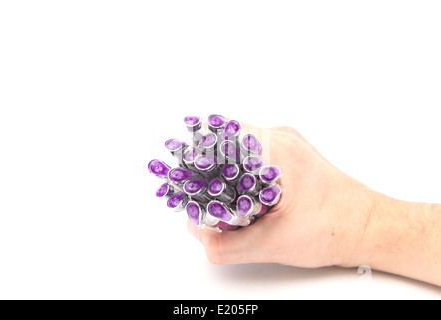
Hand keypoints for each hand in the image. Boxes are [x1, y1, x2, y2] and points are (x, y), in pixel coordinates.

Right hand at [188, 125, 374, 267]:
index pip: (216, 137)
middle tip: (204, 197)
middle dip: (208, 170)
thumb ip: (225, 242)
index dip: (195, 158)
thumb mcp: (272, 243)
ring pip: (238, 150)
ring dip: (226, 173)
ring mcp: (286, 143)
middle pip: (224, 142)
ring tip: (226, 201)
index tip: (186, 180)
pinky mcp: (291, 154)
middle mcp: (279, 137)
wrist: (369, 226)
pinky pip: (253, 157)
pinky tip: (246, 198)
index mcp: (275, 149)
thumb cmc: (333, 229)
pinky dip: (242, 174)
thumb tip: (196, 228)